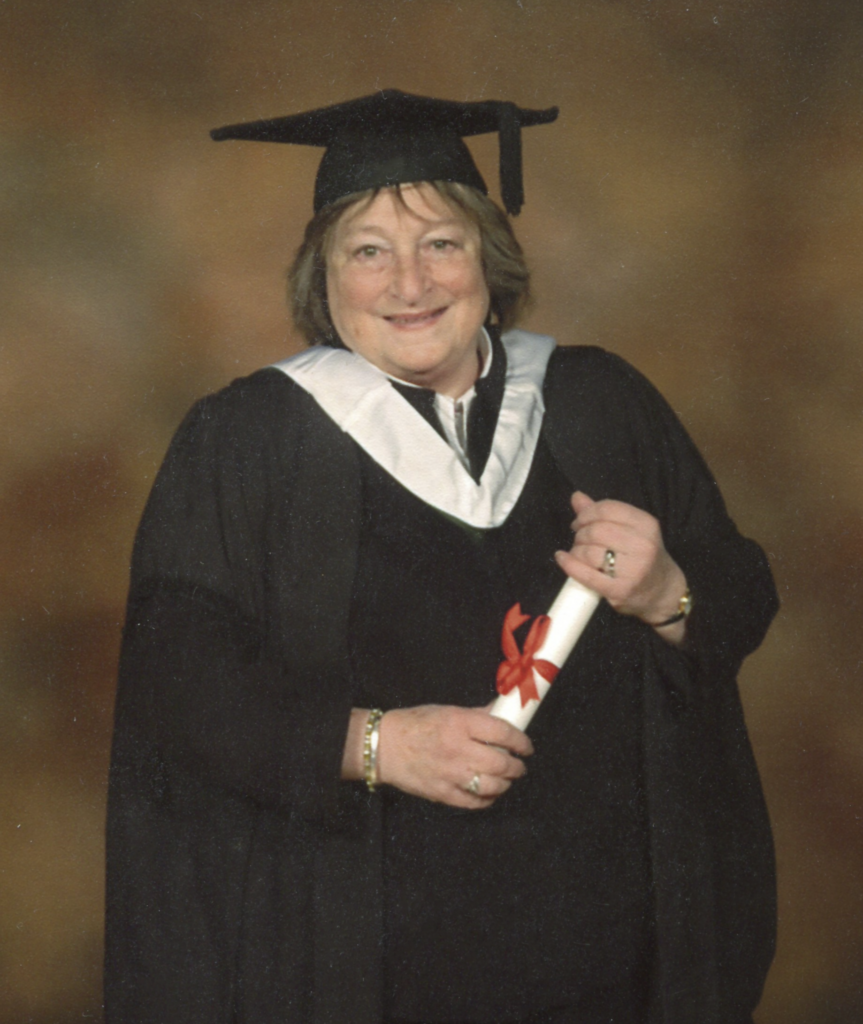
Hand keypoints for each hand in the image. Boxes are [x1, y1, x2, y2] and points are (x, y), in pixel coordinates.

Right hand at [377, 704, 532, 808]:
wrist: (384, 746)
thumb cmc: (416, 723)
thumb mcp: (448, 711)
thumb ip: (477, 715)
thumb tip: (503, 712)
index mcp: (460, 723)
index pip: (503, 733)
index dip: (521, 742)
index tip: (527, 747)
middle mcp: (458, 749)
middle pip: (501, 763)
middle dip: (517, 767)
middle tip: (519, 766)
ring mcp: (450, 774)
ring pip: (492, 786)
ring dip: (506, 784)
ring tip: (507, 779)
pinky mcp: (442, 794)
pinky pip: (474, 802)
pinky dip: (488, 800)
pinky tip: (490, 793)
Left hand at [554, 491, 687, 637]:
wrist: (663, 593)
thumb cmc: (643, 558)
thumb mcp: (632, 531)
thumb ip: (604, 513)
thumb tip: (576, 497)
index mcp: (646, 524)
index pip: (606, 509)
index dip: (586, 513)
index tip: (579, 522)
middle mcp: (643, 545)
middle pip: (595, 530)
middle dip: (580, 534)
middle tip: (579, 540)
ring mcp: (633, 570)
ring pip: (589, 552)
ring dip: (576, 551)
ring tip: (578, 554)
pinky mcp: (620, 590)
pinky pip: (586, 575)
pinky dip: (569, 565)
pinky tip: (562, 558)